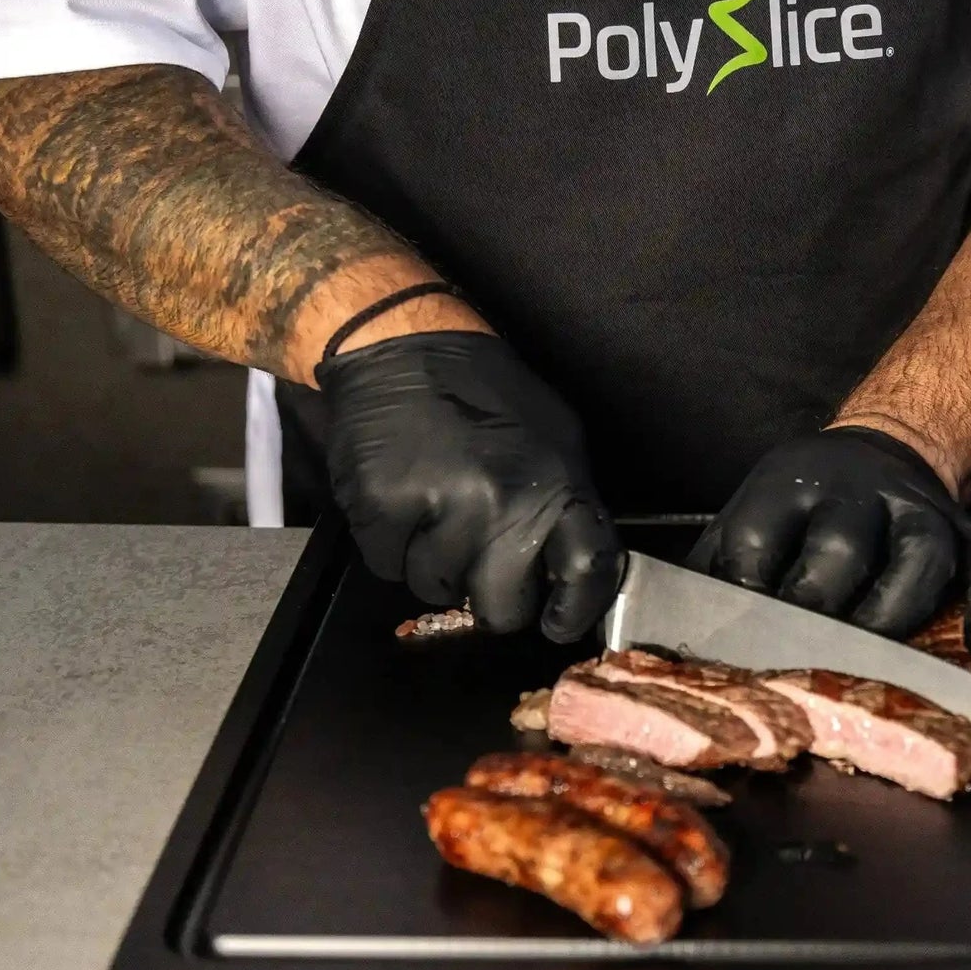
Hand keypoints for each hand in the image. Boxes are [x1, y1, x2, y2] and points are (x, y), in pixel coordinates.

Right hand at [316, 331, 621, 641]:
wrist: (404, 346)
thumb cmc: (485, 396)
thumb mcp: (554, 439)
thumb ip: (563, 505)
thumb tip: (569, 576)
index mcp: (557, 483)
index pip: (587, 570)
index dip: (574, 610)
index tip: (557, 623)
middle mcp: (503, 501)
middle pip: (503, 608)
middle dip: (490, 598)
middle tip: (476, 561)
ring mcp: (440, 505)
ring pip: (437, 590)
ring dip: (432, 565)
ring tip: (432, 510)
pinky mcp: (382, 506)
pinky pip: (387, 567)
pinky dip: (389, 546)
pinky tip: (399, 499)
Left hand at [690, 426, 970, 649]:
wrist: (879, 452)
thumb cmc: (796, 511)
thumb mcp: (743, 520)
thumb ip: (708, 573)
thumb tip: (651, 644)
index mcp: (788, 488)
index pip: (762, 539)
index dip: (749, 592)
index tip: (739, 638)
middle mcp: (858, 493)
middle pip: (842, 544)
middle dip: (821, 604)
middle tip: (804, 656)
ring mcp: (920, 512)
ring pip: (921, 555)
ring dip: (899, 609)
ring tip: (880, 658)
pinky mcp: (970, 533)